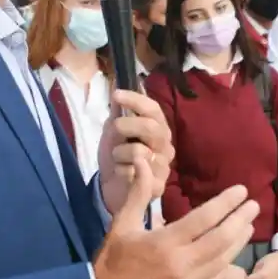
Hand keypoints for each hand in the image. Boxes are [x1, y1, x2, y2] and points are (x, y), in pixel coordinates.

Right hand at [93, 155, 259, 278]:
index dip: (226, 202)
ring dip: (239, 241)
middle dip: (240, 220)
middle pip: (221, 238)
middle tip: (253, 205)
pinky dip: (227, 263)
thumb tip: (144, 161)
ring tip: (249, 225)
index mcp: (165, 242)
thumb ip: (138, 193)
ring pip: (223, 260)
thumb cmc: (112, 261)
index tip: (241, 190)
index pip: (205, 218)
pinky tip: (233, 251)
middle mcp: (181, 264)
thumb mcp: (122, 224)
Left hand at [98, 90, 173, 214]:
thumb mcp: (113, 132)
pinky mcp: (158, 186)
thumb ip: (118, 113)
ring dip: (119, 153)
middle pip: (151, 127)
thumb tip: (117, 89)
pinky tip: (122, 173)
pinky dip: (121, 170)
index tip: (116, 95)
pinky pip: (136, 172)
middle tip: (113, 130)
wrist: (112, 189)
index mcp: (158, 129)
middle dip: (126, 125)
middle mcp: (165, 145)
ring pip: (138, 151)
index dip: (136, 100)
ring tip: (118, 159)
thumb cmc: (117, 157)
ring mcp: (164, 166)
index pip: (153, 109)